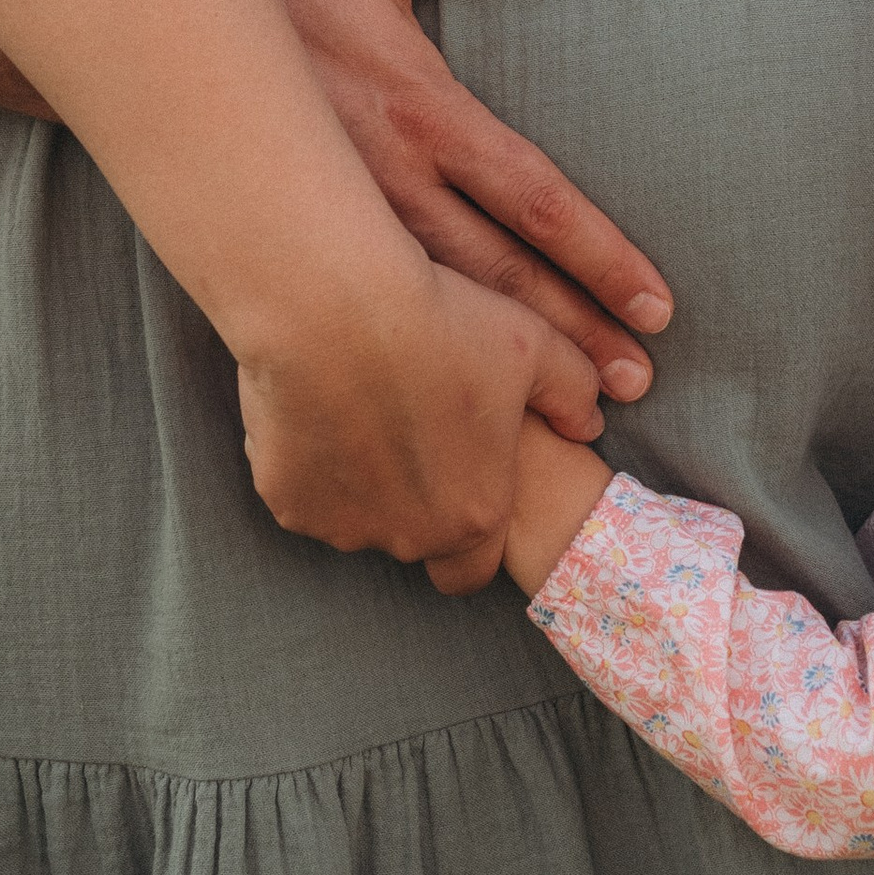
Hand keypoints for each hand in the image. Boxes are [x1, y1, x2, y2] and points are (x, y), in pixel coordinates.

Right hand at [238, 255, 604, 597]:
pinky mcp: (283, 497)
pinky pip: (303, 490)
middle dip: (416, 504)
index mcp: (473, 516)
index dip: (473, 537)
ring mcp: (338, 523)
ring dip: (363, 484)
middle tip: (413, 431)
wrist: (334, 303)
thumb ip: (574, 392)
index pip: (475, 571)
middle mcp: (406, 536)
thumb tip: (590, 421)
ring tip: (366, 406)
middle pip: (414, 541)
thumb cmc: (442, 322)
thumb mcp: (534, 347)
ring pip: (355, 518)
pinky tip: (322, 402)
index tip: (463, 488)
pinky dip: (313, 461)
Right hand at [243, 0, 673, 400]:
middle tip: (636, 390)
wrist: (149, 15)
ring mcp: (339, 217)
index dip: (601, 257)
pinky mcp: (296, 238)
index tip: (658, 307)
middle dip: (574, 336)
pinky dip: (424, 360)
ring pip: (441, 308)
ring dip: (510, 365)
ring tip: (570, 419)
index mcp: (423, 109)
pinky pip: (373, 311)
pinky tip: (455, 403)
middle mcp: (389, 177)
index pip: (535, 196)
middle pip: (502, 273)